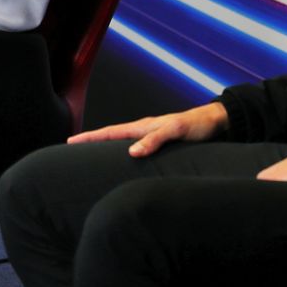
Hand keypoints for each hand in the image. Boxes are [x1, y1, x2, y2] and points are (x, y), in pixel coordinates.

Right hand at [69, 101, 227, 156]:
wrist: (216, 122)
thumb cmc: (196, 125)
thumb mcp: (175, 131)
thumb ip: (154, 140)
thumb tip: (132, 152)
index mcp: (142, 126)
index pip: (109, 132)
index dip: (89, 138)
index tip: (70, 142)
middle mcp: (143, 131)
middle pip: (111, 138)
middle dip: (91, 143)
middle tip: (72, 152)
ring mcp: (151, 138)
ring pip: (121, 144)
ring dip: (105, 150)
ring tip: (90, 160)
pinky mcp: (160, 146)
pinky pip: (135, 150)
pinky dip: (122, 155)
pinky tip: (123, 164)